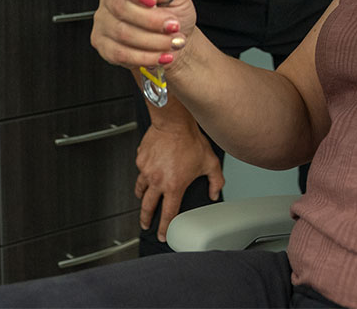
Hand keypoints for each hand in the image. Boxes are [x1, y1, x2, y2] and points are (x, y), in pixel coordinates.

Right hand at [91, 0, 197, 72]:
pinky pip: (120, 53)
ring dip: (153, 41)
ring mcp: (102, 21)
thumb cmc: (175, 12)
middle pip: (121, 8)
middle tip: (173, 26)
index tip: (153, 1)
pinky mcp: (103, 44)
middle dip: (152, 20)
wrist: (174, 38)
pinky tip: (160, 55)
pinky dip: (145, 57)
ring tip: (173, 42)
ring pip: (122, 33)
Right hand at [134, 116, 224, 242]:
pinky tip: (151, 169)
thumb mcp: (210, 162)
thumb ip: (216, 181)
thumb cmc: (190, 139)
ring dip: (142, 197)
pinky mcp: (140, 160)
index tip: (163, 234)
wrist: (174, 122)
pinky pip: (140, 171)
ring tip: (145, 199)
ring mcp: (146, 171)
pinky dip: (144, 173)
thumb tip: (214, 193)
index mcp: (174, 186)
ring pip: (140, 190)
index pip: (168, 214)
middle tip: (146, 224)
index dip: (165, 228)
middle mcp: (157, 181)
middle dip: (146, 220)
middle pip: (147, 208)